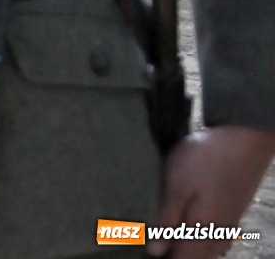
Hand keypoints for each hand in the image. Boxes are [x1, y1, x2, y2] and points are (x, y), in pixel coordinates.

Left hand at [148, 126, 274, 256]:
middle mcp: (219, 235)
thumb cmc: (204, 161)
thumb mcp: (177, 187)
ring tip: (162, 230)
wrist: (243, 139)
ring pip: (206, 248)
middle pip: (195, 257)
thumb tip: (156, 252)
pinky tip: (185, 222)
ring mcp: (229, 224)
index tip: (144, 246)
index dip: (163, 256)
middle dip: (174, 252)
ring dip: (185, 244)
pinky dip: (197, 235)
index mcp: (203, 232)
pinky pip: (214, 236)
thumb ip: (167, 221)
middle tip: (148, 237)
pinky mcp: (232, 212)